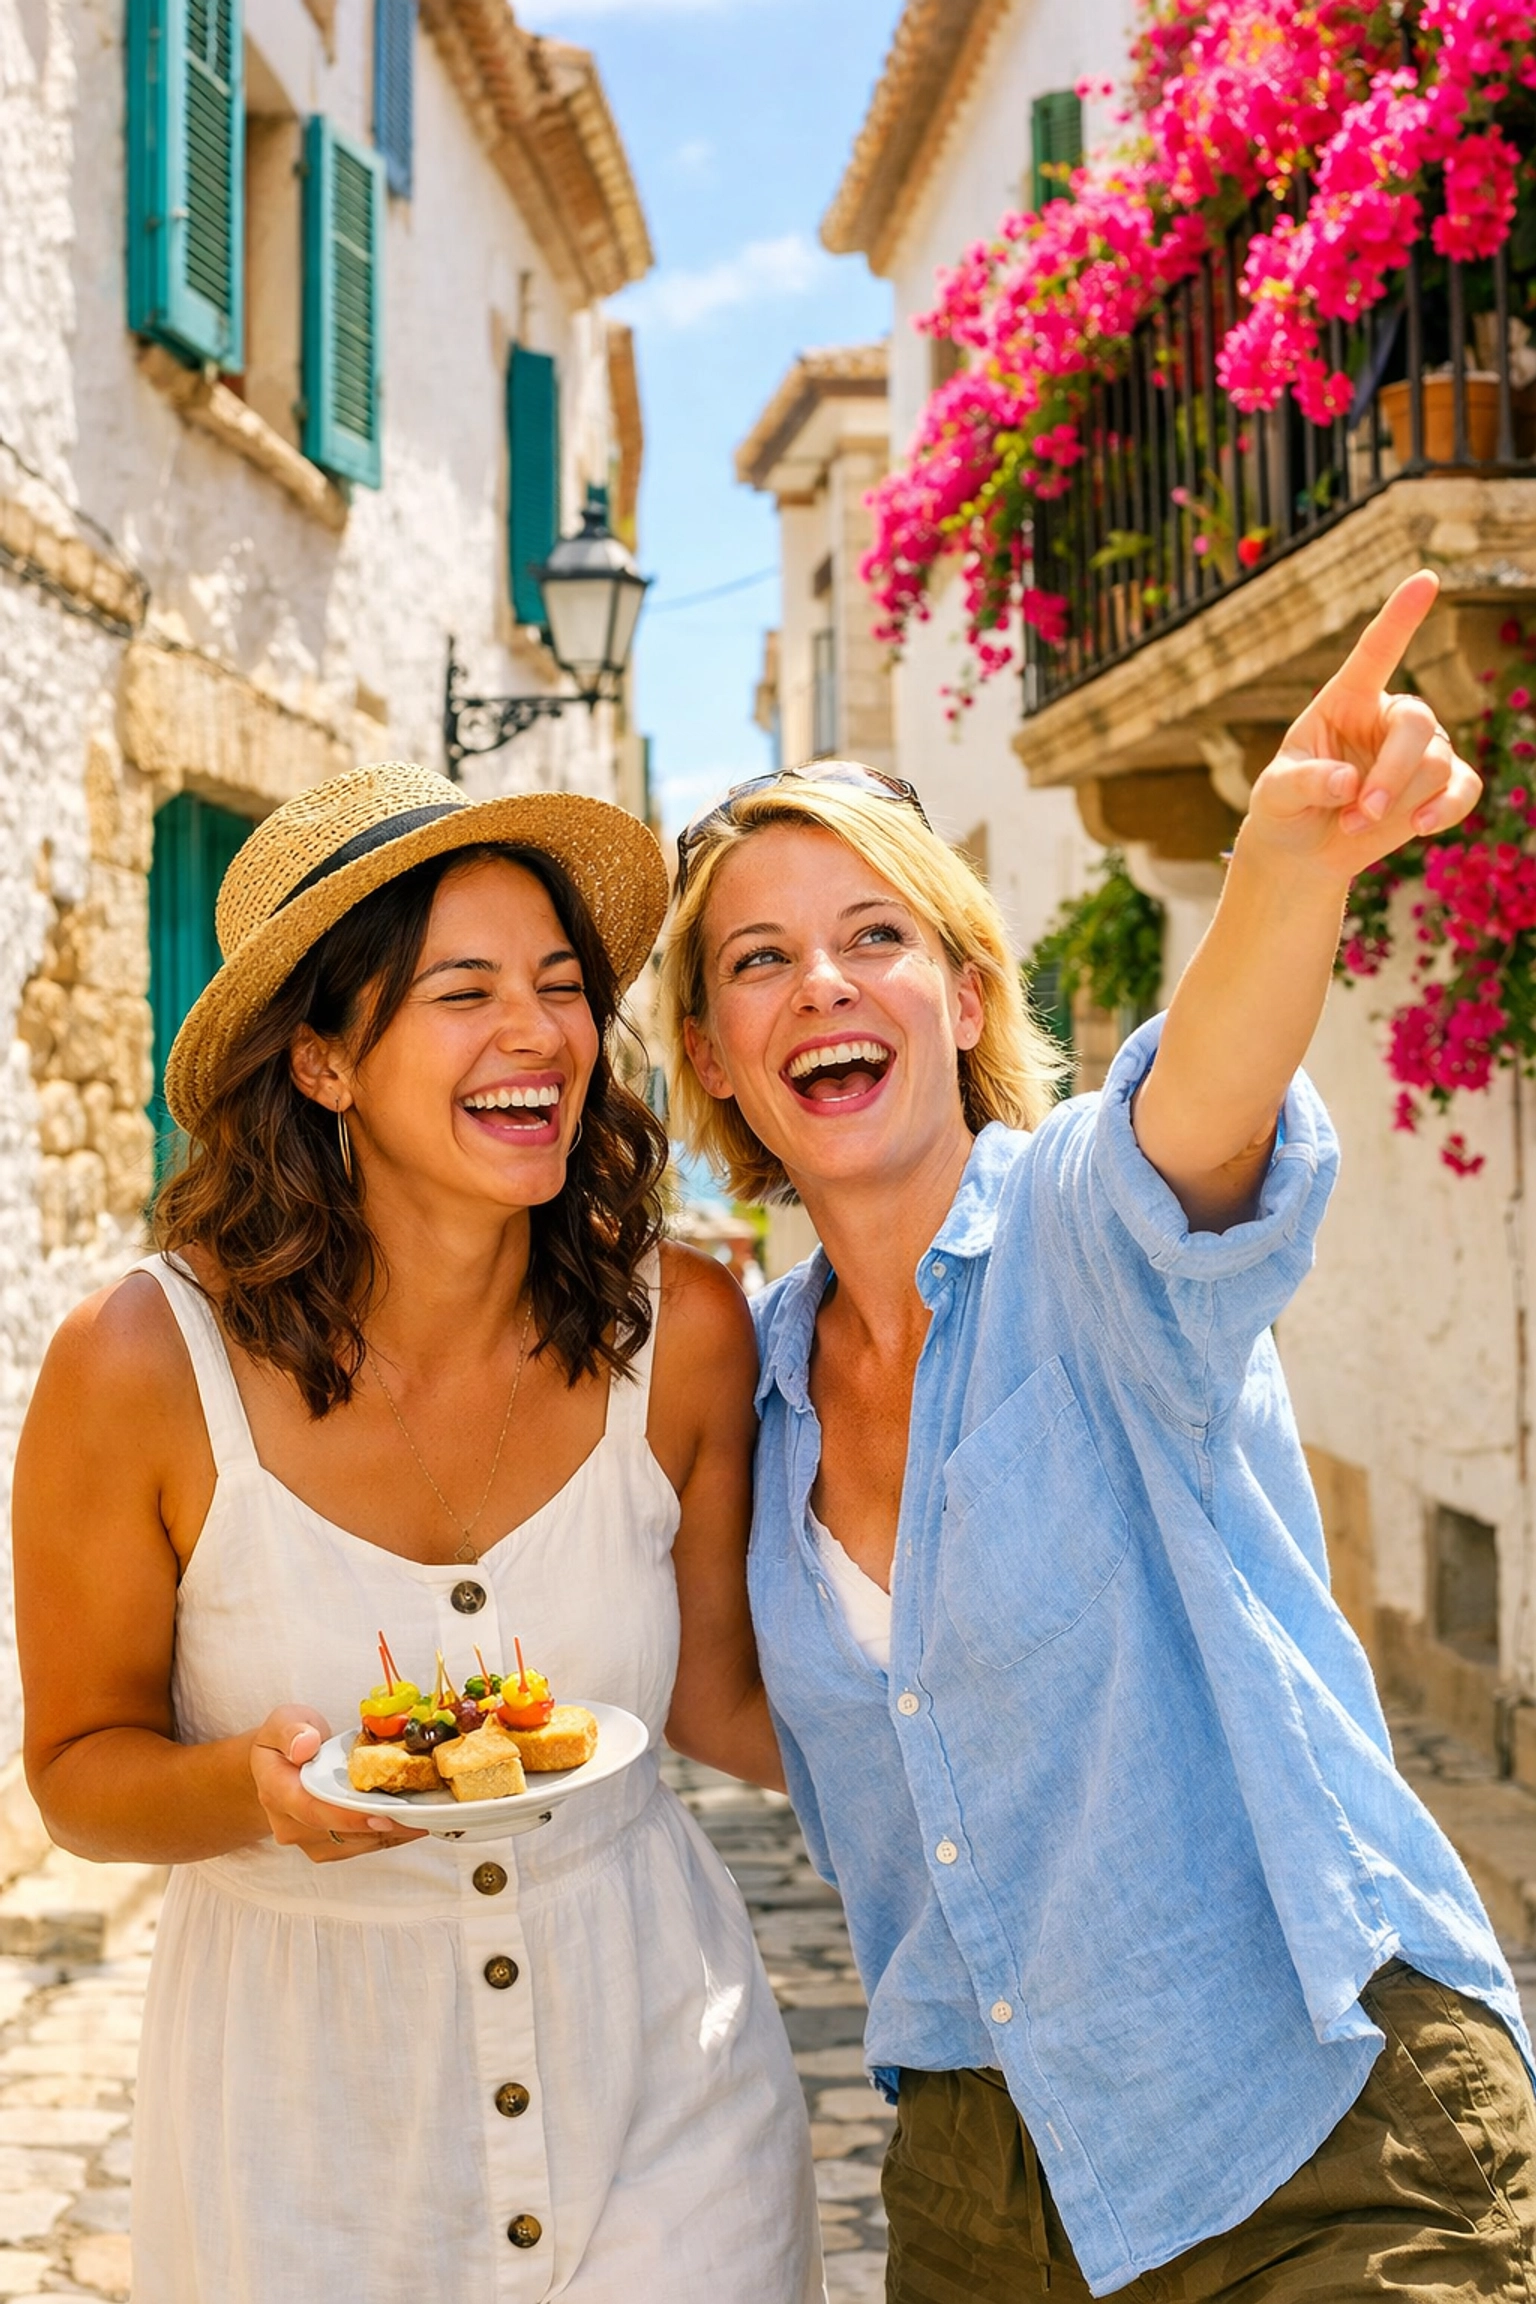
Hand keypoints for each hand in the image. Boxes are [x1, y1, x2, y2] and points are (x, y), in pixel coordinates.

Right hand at [250, 1705, 425, 1862]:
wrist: (275, 1769)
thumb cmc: (284, 1743)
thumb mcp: (283, 1722)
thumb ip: (292, 1730)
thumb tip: (305, 1745)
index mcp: (277, 1790)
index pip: (312, 1810)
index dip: (349, 1817)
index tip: (383, 1816)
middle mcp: (291, 1823)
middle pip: (340, 1832)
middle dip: (383, 1825)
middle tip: (421, 1815)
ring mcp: (308, 1839)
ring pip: (355, 1843)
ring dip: (391, 1833)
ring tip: (425, 1815)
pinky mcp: (326, 1846)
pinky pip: (361, 1845)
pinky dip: (389, 1835)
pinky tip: (414, 1821)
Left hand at [1244, 571, 1481, 881]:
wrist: (1302, 850)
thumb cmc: (1285, 807)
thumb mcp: (1275, 793)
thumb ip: (1304, 781)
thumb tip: (1347, 781)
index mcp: (1346, 699)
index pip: (1376, 651)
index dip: (1400, 617)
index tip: (1426, 579)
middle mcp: (1387, 716)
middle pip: (1417, 722)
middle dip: (1393, 771)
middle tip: (1362, 812)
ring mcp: (1419, 750)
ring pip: (1435, 762)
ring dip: (1398, 802)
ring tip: (1355, 824)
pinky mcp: (1439, 786)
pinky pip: (1464, 788)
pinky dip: (1447, 809)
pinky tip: (1422, 827)